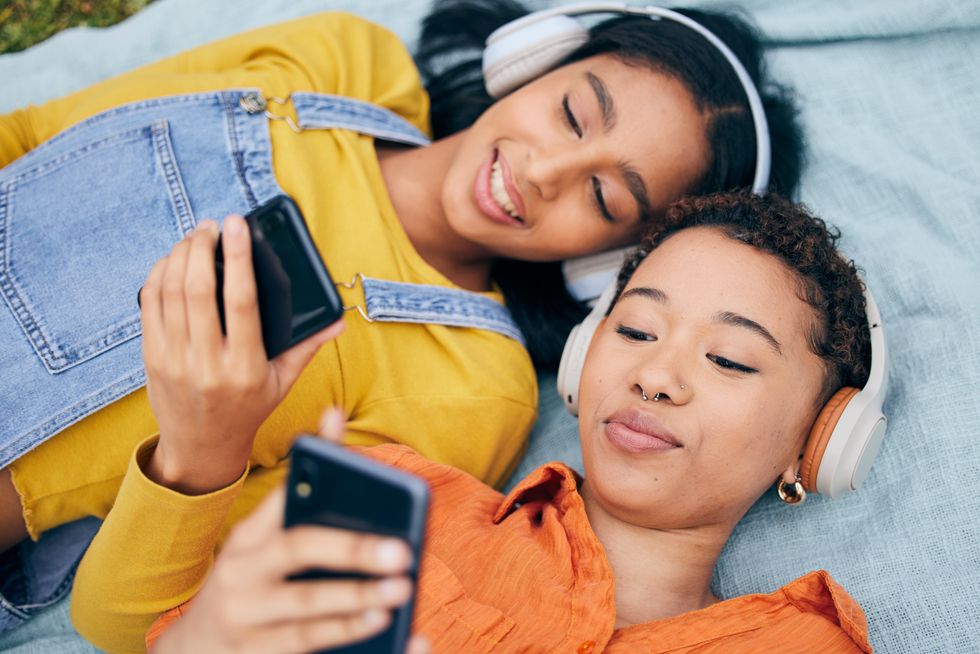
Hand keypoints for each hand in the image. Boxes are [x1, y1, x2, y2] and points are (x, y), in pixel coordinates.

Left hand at [139, 217, 343, 493]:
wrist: (201, 448)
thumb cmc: (247, 410)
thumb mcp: (282, 382)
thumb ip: (307, 347)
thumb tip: (338, 320)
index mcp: (245, 366)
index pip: (242, 302)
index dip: (239, 259)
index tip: (237, 226)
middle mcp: (207, 362)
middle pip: (198, 290)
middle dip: (203, 247)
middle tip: (212, 225)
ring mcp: (174, 359)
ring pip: (170, 291)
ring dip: (180, 255)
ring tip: (195, 237)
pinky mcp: (152, 356)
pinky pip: (149, 304)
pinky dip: (159, 274)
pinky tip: (174, 261)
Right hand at [150, 479, 428, 653]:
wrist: (196, 650)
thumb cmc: (251, 580)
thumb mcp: (264, 537)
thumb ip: (302, 486)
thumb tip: (335, 413)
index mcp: (250, 535)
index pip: (285, 492)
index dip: (318, 469)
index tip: (359, 462)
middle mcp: (242, 571)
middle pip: (298, 550)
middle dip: (350, 548)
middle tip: (400, 550)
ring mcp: (246, 617)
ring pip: (307, 607)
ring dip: (356, 598)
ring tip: (400, 590)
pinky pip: (308, 647)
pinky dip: (349, 636)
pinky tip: (385, 626)